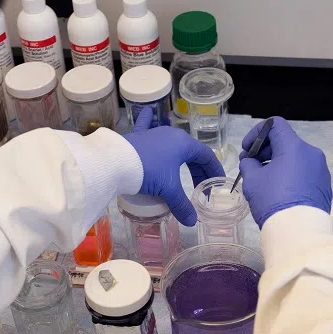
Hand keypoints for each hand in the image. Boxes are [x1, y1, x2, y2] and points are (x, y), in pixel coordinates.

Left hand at [124, 107, 224, 225]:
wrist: (115, 162)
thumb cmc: (147, 172)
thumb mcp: (167, 189)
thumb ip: (181, 205)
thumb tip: (191, 221)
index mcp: (183, 144)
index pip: (206, 156)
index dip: (214, 170)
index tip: (217, 182)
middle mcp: (170, 134)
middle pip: (190, 152)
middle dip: (198, 170)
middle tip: (200, 187)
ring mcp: (153, 133)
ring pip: (172, 145)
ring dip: (180, 157)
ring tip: (185, 169)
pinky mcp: (137, 137)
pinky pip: (145, 126)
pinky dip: (147, 121)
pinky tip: (147, 112)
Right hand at [239, 116, 331, 227]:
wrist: (299, 230)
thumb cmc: (273, 200)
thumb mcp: (252, 180)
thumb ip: (249, 164)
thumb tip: (251, 162)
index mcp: (294, 147)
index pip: (275, 125)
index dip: (256, 132)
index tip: (247, 149)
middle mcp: (311, 153)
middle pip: (285, 142)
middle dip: (265, 150)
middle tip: (250, 165)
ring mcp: (320, 170)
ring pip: (295, 158)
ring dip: (277, 163)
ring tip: (263, 180)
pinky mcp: (323, 185)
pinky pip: (303, 172)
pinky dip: (289, 175)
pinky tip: (279, 191)